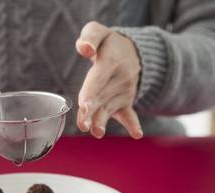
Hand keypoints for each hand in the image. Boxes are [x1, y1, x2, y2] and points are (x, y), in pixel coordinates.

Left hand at [76, 21, 142, 138]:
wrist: (135, 52)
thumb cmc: (108, 44)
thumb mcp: (97, 32)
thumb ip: (89, 37)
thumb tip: (84, 49)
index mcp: (111, 61)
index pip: (98, 79)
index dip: (90, 92)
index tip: (83, 106)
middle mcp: (120, 78)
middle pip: (100, 97)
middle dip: (91, 112)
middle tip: (83, 125)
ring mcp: (124, 92)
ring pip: (109, 109)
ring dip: (102, 121)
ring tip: (96, 132)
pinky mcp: (126, 102)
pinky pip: (129, 114)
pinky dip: (133, 124)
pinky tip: (136, 134)